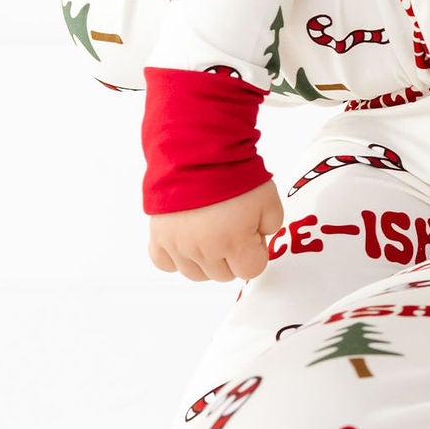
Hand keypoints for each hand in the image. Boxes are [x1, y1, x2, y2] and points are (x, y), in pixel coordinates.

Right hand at [148, 181, 282, 284]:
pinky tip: (187, 239)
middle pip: (224, 274)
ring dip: (206, 259)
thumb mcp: (269, 199)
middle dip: (233, 255)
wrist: (196, 153)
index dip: (255, 251)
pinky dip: (176, 256)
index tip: (252, 233)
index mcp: (233, 243)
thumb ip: (271, 226)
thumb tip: (259, 238)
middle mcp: (203, 250)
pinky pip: (165, 263)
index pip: (251, 270)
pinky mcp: (158, 237)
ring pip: (196, 274)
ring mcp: (178, 246)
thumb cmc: (232, 173)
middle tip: (232, 227)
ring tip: (210, 232)